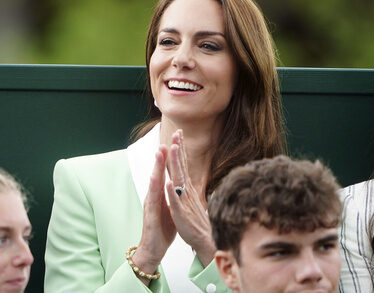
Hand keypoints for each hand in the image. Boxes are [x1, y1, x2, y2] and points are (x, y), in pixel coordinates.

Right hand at [132, 146, 175, 283]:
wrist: (153, 248)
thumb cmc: (162, 228)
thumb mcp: (172, 207)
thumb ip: (174, 194)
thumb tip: (180, 183)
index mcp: (161, 193)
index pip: (167, 171)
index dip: (172, 157)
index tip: (177, 140)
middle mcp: (154, 195)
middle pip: (159, 171)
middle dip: (163, 155)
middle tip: (167, 137)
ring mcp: (151, 204)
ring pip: (154, 182)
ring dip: (158, 166)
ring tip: (160, 152)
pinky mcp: (150, 215)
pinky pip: (154, 201)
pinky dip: (156, 189)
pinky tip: (159, 179)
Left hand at [165, 130, 215, 265]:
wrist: (204, 240)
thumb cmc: (195, 221)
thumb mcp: (189, 200)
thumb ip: (186, 187)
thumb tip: (183, 175)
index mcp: (185, 187)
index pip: (182, 164)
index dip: (179, 149)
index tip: (178, 133)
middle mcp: (185, 191)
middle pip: (181, 166)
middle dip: (178, 149)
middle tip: (177, 132)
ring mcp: (183, 201)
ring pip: (179, 179)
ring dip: (175, 163)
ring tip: (172, 149)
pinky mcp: (181, 213)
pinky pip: (176, 202)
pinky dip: (172, 192)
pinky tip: (169, 183)